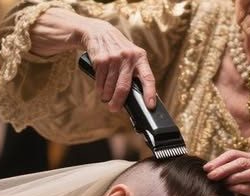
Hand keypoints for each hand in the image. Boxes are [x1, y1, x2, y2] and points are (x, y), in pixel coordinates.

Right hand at [30, 8, 155, 111]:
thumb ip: (137, 72)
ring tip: (106, 98)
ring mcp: (114, 58)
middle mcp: (128, 58)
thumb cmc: (119, 50)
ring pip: (110, 87)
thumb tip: (143, 98)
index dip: (150, 93)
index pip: (148, 78)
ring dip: (106, 97)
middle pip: (124, 87)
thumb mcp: (132, 56)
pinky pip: (100, 82)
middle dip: (118, 102)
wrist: (99, 32)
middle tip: (114, 109)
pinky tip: (101, 90)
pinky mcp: (101, 60)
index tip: (150, 106)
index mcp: (140, 58)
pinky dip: (100, 89)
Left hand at [204, 150, 249, 195]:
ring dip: (231, 177)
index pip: (235, 154)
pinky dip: (238, 188)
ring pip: (249, 173)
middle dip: (223, 168)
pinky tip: (228, 190)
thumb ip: (229, 171)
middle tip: (210, 175)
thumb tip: (208, 169)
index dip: (219, 160)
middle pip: (241, 162)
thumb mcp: (241, 178)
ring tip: (220, 183)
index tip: (206, 168)